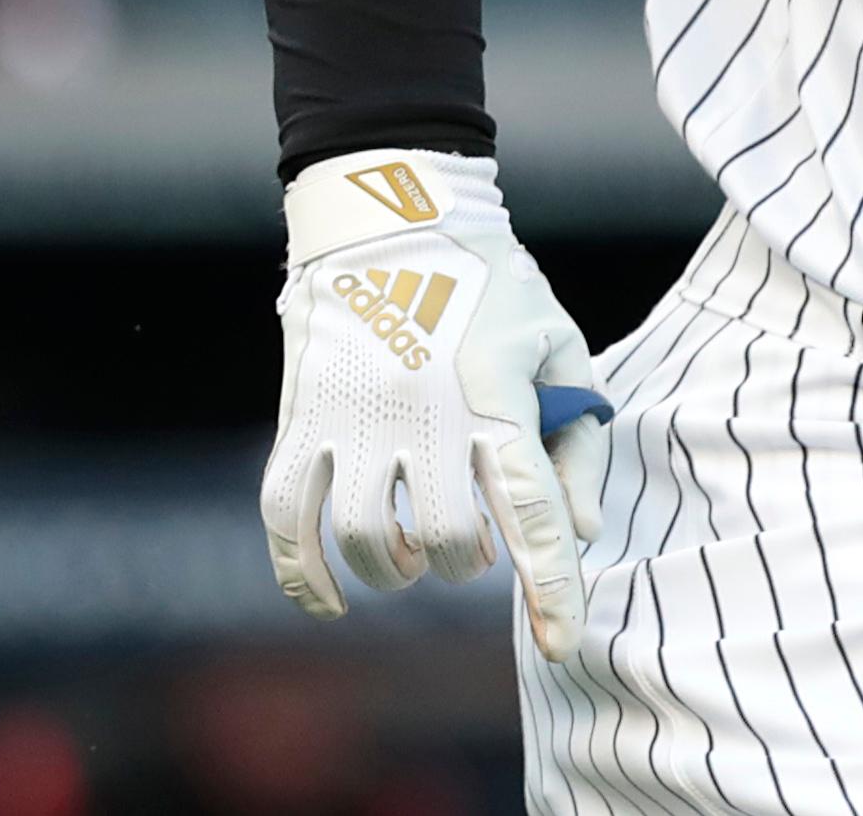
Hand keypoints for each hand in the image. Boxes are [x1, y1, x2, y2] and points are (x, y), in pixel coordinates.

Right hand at [261, 150, 614, 660]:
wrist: (394, 221)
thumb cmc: (493, 288)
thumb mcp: (558, 345)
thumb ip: (575, 438)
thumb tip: (575, 531)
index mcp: (497, 393)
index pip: (532, 509)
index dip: (551, 584)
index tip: (563, 642)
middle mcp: (424, 412)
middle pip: (447, 539)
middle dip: (467, 565)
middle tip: (473, 553)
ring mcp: (355, 418)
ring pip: (369, 541)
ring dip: (398, 572)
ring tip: (417, 562)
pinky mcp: (303, 420)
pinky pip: (287, 520)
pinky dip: (303, 577)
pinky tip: (330, 603)